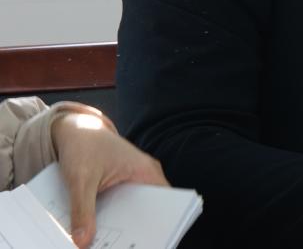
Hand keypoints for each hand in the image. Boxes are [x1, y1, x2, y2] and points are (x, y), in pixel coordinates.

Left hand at [51, 110, 168, 247]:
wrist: (73, 129)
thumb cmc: (84, 146)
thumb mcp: (80, 179)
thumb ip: (82, 210)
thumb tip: (83, 242)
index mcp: (146, 172)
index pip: (164, 204)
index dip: (158, 223)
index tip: (146, 241)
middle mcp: (145, 176)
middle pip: (146, 210)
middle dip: (134, 229)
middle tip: (120, 245)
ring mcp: (133, 180)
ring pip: (131, 209)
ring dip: (119, 224)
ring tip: (108, 242)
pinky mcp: (120, 185)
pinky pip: (119, 206)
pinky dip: (110, 217)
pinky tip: (97, 230)